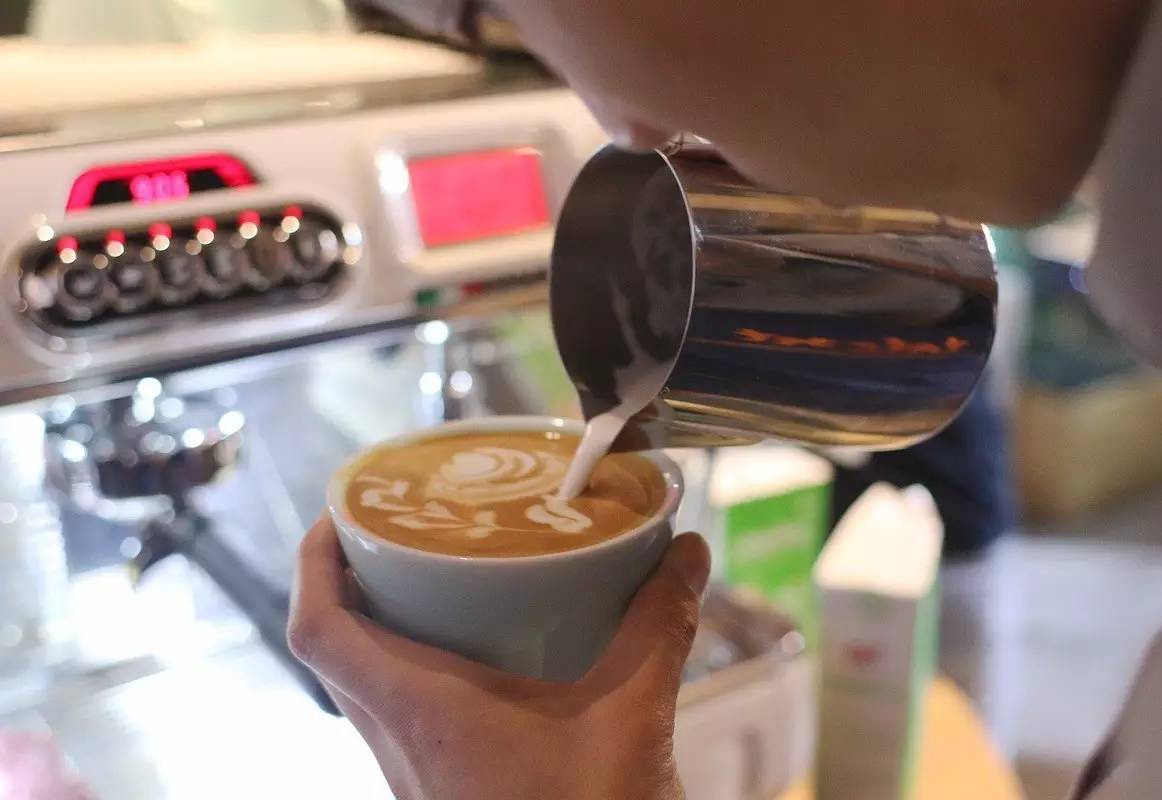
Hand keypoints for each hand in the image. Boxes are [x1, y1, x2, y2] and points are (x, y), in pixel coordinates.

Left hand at [288, 517, 710, 799]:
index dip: (313, 562)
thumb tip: (689, 553)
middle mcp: (399, 745)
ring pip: (363, 689)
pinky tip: (477, 657)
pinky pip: (399, 718)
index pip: (318, 630)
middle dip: (350, 582)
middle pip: (333, 652)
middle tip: (395, 532)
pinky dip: (415, 672)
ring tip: (430, 580)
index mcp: (421, 713)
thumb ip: (659, 627)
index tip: (342, 513)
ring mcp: (415, 776)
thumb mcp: (632, 716)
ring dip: (379, 630)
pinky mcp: (442, 792)